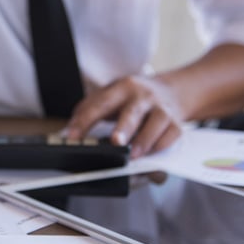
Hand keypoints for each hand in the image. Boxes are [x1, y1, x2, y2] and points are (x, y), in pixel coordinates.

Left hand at [65, 75, 183, 157]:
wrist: (172, 91)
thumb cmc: (133, 98)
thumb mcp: (111, 95)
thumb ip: (89, 110)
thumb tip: (68, 132)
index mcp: (121, 88)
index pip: (100, 103)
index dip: (85, 120)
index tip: (72, 137)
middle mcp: (142, 96)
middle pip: (132, 112)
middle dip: (124, 128)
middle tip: (115, 142)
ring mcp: (161, 108)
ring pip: (156, 124)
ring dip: (144, 141)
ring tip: (133, 155)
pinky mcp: (175, 123)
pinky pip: (171, 135)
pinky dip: (161, 146)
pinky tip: (151, 155)